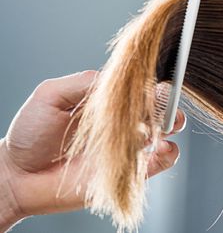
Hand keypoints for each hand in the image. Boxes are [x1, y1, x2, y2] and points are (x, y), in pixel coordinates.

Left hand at [0, 71, 184, 228]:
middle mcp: (122, 120)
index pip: (139, 85)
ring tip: (158, 126)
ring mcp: (128, 145)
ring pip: (166, 131)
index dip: (150, 82)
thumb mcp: (51, 95)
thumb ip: (85, 82)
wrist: (19, 176)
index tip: (150, 84)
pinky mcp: (130, 171)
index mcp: (108, 100)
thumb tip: (120, 80)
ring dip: (170, 124)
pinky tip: (161, 148)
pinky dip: (169, 153)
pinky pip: (162, 161)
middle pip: (159, 106)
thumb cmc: (30, 133)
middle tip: (160, 106)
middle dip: (167, 102)